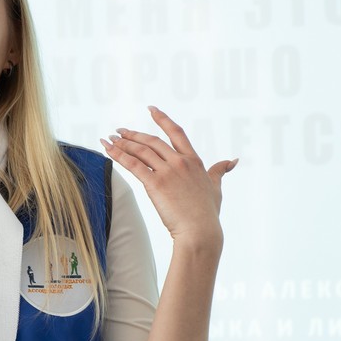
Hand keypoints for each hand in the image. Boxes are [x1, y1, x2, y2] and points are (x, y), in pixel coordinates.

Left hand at [100, 106, 236, 250]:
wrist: (200, 230)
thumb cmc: (207, 213)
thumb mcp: (216, 187)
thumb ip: (220, 171)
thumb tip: (232, 160)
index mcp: (194, 161)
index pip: (176, 132)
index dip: (162, 119)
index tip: (151, 109)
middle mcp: (180, 162)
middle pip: (152, 141)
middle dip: (133, 134)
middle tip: (119, 131)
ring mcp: (167, 172)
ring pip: (141, 151)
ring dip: (123, 143)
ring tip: (110, 140)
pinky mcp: (155, 184)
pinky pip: (133, 165)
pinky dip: (118, 156)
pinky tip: (108, 150)